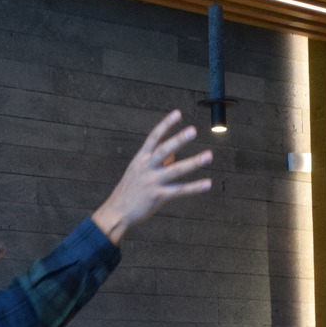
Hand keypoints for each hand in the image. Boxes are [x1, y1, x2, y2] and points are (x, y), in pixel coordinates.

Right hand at [90, 109, 212, 244]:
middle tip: (193, 130)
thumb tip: (174, 153)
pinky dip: (195, 188)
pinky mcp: (158, 197)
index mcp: (141, 159)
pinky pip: (180, 191)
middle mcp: (146, 168)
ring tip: (209, 155)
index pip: (154, 137)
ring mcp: (153, 182)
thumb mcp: (138, 171)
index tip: (178, 113)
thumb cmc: (129, 191)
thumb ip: (156, 161)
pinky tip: (208, 184)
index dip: (166, 125)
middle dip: (179, 139)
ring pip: (176, 170)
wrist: (116, 213)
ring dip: (194, 162)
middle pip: (164, 150)